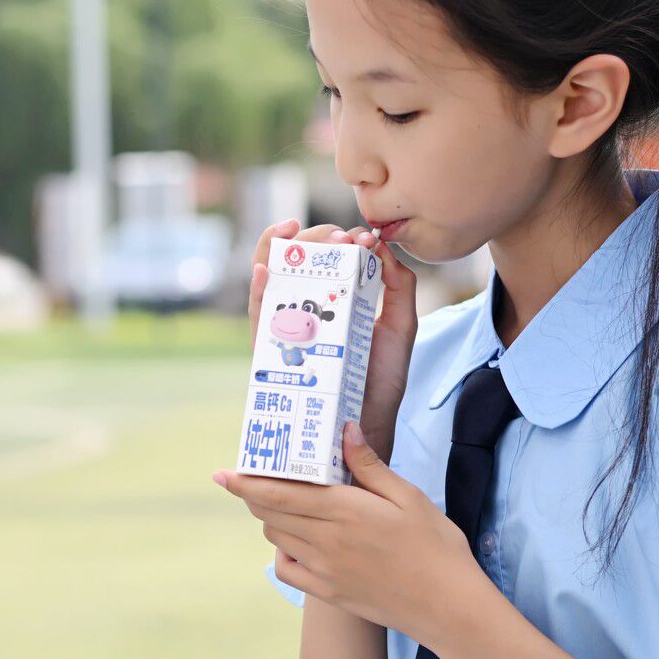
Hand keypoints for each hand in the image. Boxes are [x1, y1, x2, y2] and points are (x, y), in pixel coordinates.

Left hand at [215, 421, 494, 651]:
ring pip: (276, 537)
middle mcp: (325, 540)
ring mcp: (323, 570)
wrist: (449, 607)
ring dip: (272, 518)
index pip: (278, 492)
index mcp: (344, 511)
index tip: (222, 474)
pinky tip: (298, 541)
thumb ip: (369, 465)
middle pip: (270, 513)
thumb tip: (345, 430)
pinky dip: (283, 552)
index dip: (245, 483)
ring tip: (287, 503)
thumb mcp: (408, 497)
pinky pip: (287, 570)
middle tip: (256, 478)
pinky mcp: (328, 593)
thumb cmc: (435, 547)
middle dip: (256, 494)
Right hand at [246, 219, 417, 460]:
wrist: (365, 425)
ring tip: (298, 234)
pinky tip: (266, 267)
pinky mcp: (271, 346)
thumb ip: (399, 287)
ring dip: (281, 247)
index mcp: (336, 299)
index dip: (340, 237)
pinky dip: (257, 284)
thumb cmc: (381, 381)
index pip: (329, 256)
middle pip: (299, 258)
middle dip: (316, 237)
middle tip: (339, 238)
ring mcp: (286, 324)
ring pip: (272, 274)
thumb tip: (382, 247)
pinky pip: (256, 311)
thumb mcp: (401, 327)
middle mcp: (307, 307)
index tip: (360, 235)